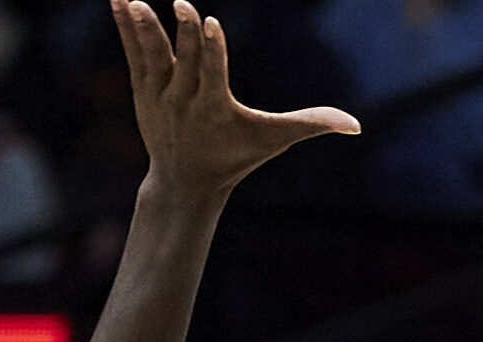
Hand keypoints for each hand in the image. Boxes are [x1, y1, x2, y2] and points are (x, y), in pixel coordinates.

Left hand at [116, 0, 357, 205]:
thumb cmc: (235, 157)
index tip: (208, 23)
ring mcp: (159, 95)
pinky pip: (134, 53)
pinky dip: (126, 27)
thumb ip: (311, 125)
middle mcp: (184, 101)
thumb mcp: (273, 141)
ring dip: (144, 28)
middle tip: (181, 3)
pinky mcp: (143, 89)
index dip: (211, 48)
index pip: (214, 73)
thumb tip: (356, 125)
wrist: (184, 183)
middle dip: (182, 33)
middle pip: (184, 60)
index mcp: (214, 108)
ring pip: (152, 56)